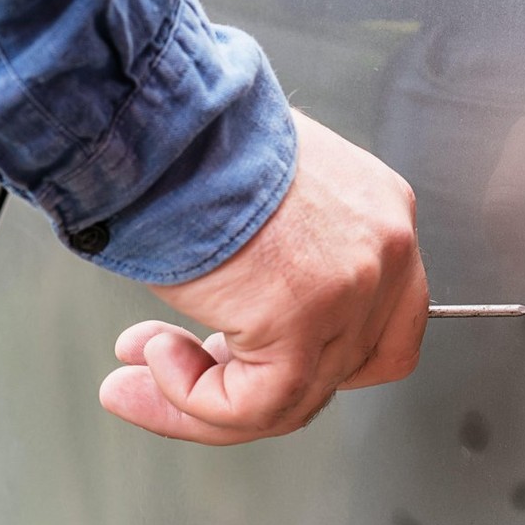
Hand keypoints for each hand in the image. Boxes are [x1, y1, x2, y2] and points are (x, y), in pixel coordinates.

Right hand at [99, 110, 428, 443]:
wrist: (162, 117)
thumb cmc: (195, 135)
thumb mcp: (268, 190)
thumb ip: (284, 250)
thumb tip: (247, 311)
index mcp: (382, 214)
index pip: (383, 323)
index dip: (316, 358)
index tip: (248, 353)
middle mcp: (383, 253)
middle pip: (341, 370)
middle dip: (248, 380)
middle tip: (184, 370)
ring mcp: (351, 290)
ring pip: (293, 399)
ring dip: (203, 401)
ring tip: (140, 376)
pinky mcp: (299, 322)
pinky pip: (255, 406)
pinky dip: (195, 402)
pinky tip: (156, 359)